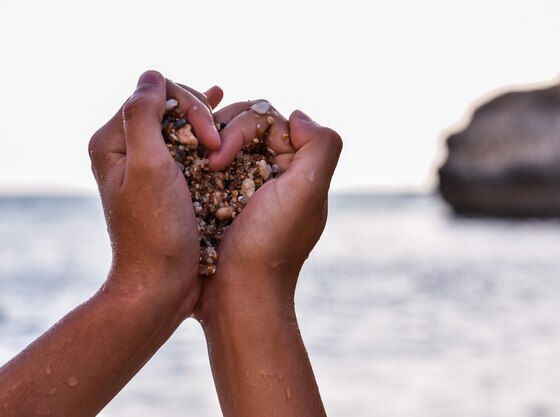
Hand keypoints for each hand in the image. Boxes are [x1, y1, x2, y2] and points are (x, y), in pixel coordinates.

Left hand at [88, 70, 221, 318]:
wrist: (162, 284)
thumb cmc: (157, 231)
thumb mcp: (148, 167)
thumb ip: (143, 115)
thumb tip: (153, 76)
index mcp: (114, 142)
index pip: (155, 95)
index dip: (190, 106)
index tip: (211, 139)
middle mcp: (129, 151)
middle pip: (169, 108)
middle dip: (200, 116)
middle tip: (219, 145)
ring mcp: (151, 167)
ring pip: (183, 127)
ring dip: (209, 125)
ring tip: (228, 125)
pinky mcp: (171, 184)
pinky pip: (190, 148)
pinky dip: (208, 137)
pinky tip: (223, 125)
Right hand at [190, 100, 341, 416]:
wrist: (236, 297)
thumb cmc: (269, 245)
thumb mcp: (307, 192)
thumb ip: (320, 146)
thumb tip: (298, 116)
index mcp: (296, 169)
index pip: (268, 120)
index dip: (241, 127)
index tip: (222, 156)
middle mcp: (273, 175)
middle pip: (242, 127)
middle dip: (221, 136)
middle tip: (207, 165)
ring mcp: (243, 188)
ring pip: (220, 145)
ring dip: (204, 150)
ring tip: (195, 172)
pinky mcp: (217, 202)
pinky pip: (204, 169)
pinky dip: (194, 167)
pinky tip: (185, 177)